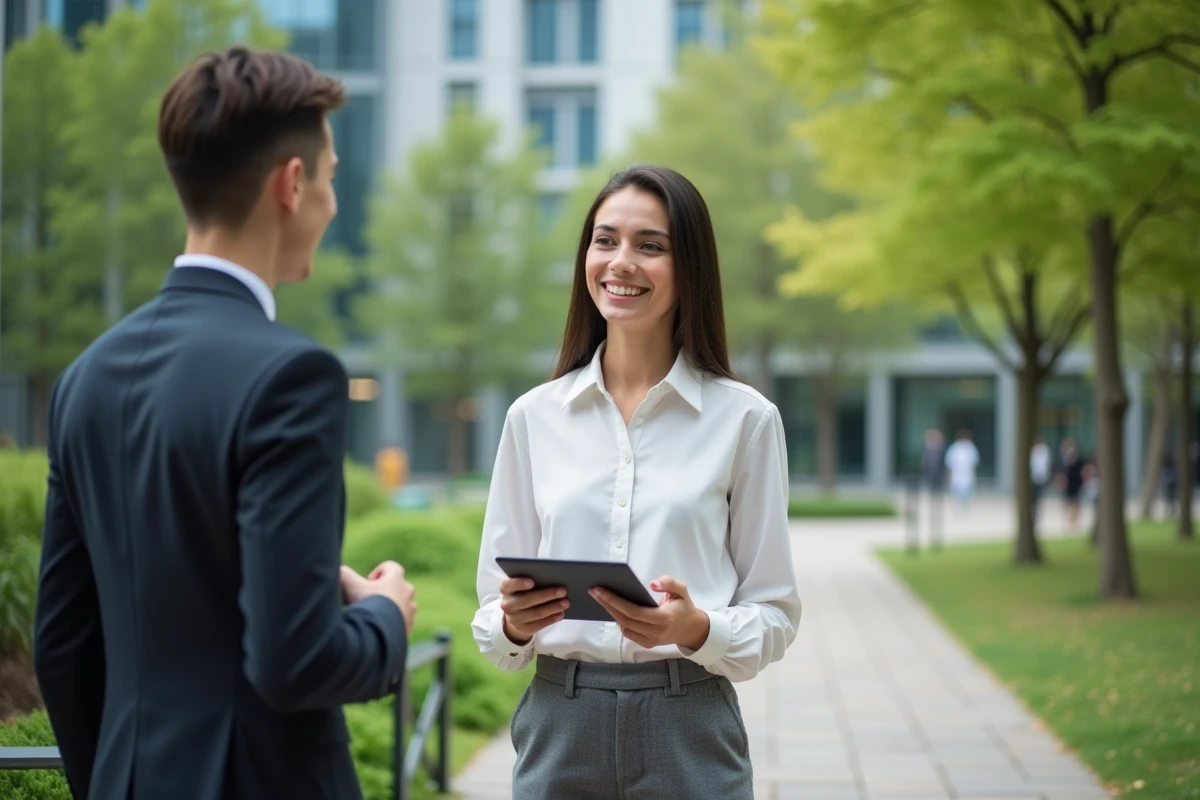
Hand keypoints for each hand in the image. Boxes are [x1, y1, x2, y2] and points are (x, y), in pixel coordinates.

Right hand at [341, 561, 416, 634]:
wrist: (379, 633)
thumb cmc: (366, 605)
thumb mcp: (350, 586)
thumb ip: (344, 574)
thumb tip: (339, 570)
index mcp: (397, 579)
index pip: (390, 567)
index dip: (377, 573)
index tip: (367, 585)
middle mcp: (407, 592)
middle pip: (398, 585)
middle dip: (384, 592)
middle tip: (369, 601)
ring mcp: (410, 610)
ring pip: (402, 604)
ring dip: (390, 607)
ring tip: (375, 616)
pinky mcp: (409, 626)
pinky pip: (403, 621)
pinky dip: (393, 622)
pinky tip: (380, 627)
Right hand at [500, 577, 568, 644]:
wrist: (515, 615)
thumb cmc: (522, 593)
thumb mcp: (521, 586)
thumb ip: (531, 580)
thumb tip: (551, 577)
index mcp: (506, 589)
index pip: (509, 585)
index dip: (519, 583)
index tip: (532, 581)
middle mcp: (507, 604)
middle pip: (527, 600)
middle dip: (547, 595)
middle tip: (563, 590)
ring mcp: (514, 619)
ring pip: (536, 613)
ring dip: (553, 607)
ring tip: (566, 602)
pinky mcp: (524, 629)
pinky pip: (540, 624)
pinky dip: (552, 618)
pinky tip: (561, 613)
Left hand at [590, 576, 708, 650]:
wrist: (691, 628)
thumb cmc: (684, 606)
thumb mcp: (682, 590)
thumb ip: (669, 583)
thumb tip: (652, 583)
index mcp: (664, 618)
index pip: (633, 611)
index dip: (614, 601)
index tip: (600, 590)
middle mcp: (656, 632)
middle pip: (625, 619)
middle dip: (607, 604)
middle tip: (593, 591)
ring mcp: (651, 640)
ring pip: (624, 627)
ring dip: (611, 613)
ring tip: (600, 598)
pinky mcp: (647, 644)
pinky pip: (628, 633)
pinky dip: (620, 622)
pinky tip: (613, 609)